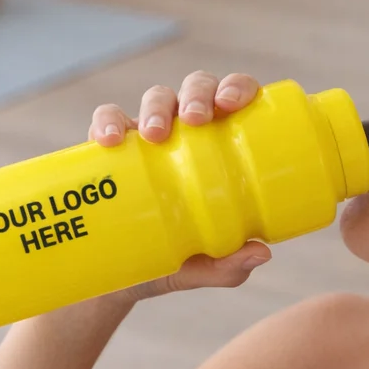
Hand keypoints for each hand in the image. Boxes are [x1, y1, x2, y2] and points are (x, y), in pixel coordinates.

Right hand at [88, 71, 269, 300]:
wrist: (119, 280)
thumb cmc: (174, 262)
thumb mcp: (205, 267)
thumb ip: (231, 265)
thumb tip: (262, 253)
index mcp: (219, 147)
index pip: (233, 102)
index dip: (237, 87)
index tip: (232, 103)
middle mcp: (186, 135)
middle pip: (196, 89)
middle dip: (197, 93)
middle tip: (196, 119)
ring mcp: (147, 139)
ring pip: (155, 99)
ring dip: (157, 107)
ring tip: (155, 134)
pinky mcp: (110, 151)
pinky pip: (106, 121)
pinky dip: (107, 121)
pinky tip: (110, 139)